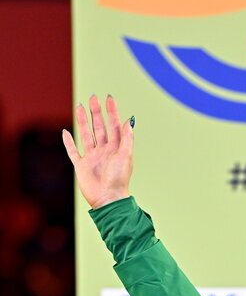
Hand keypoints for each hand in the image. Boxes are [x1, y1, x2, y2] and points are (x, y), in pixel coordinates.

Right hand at [62, 94, 133, 208]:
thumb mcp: (125, 156)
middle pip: (99, 128)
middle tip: (93, 97)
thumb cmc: (118, 179)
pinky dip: (69, 142)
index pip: (114, 126)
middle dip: (96, 113)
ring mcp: (92, 158)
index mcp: (116, 149)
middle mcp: (104, 151)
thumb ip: (127, 138)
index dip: (112, 112)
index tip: (109, 98)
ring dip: (83, 122)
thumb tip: (129, 120)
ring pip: (86, 135)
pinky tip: (66, 132)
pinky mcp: (81, 166)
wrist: (108, 198)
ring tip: (80, 107)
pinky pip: (73, 151)